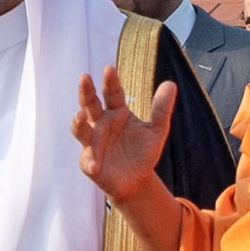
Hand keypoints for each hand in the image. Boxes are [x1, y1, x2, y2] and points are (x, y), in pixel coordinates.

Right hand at [73, 71, 176, 205]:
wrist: (137, 181)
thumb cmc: (143, 152)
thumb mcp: (157, 131)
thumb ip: (161, 109)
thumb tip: (171, 84)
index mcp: (117, 111)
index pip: (112, 93)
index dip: (110, 82)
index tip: (109, 69)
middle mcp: (101, 123)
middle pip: (90, 104)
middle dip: (86, 92)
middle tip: (84, 78)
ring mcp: (92, 142)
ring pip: (82, 130)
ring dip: (79, 124)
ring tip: (80, 116)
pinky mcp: (89, 162)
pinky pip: (88, 160)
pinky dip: (91, 161)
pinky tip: (96, 165)